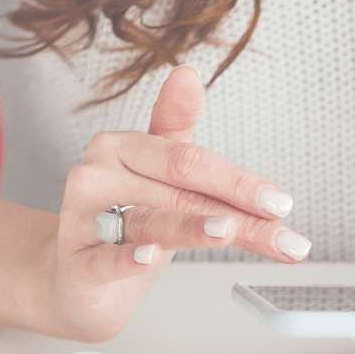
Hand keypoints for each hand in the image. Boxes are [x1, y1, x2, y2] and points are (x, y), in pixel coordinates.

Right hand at [45, 66, 309, 340]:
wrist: (76, 280)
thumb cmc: (129, 227)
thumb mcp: (163, 184)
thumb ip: (185, 143)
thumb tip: (188, 73)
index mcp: (125, 148)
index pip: (190, 160)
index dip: (238, 180)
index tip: (279, 201)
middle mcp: (101, 175)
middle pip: (180, 190)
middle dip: (238, 214)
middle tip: (279, 229)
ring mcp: (84, 217)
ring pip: (149, 221)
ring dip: (192, 228)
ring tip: (226, 230)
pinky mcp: (75, 262)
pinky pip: (104, 258)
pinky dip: (128, 259)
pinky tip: (149, 257)